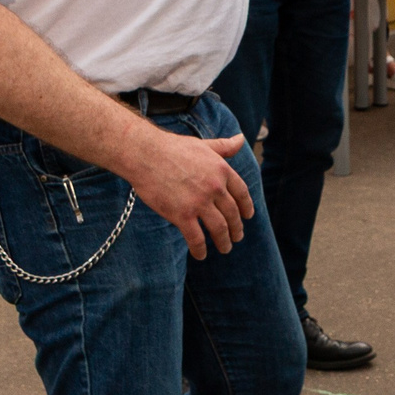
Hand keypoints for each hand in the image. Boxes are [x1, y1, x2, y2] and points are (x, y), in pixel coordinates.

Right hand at [129, 127, 254, 258]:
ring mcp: (199, 202)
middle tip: (237, 237)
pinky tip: (201, 255)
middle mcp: (215, 187)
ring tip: (225, 248)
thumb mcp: (203, 144)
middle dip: (237, 228)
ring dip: (224, 241)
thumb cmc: (171, 148)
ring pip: (219, 228)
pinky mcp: (182, 215)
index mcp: (221, 170)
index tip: (248, 216)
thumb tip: (241, 139)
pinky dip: (200, 249)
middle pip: (232, 214)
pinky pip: (196, 238)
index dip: (246, 207)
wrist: (146, 154)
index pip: (241, 193)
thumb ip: (223, 146)